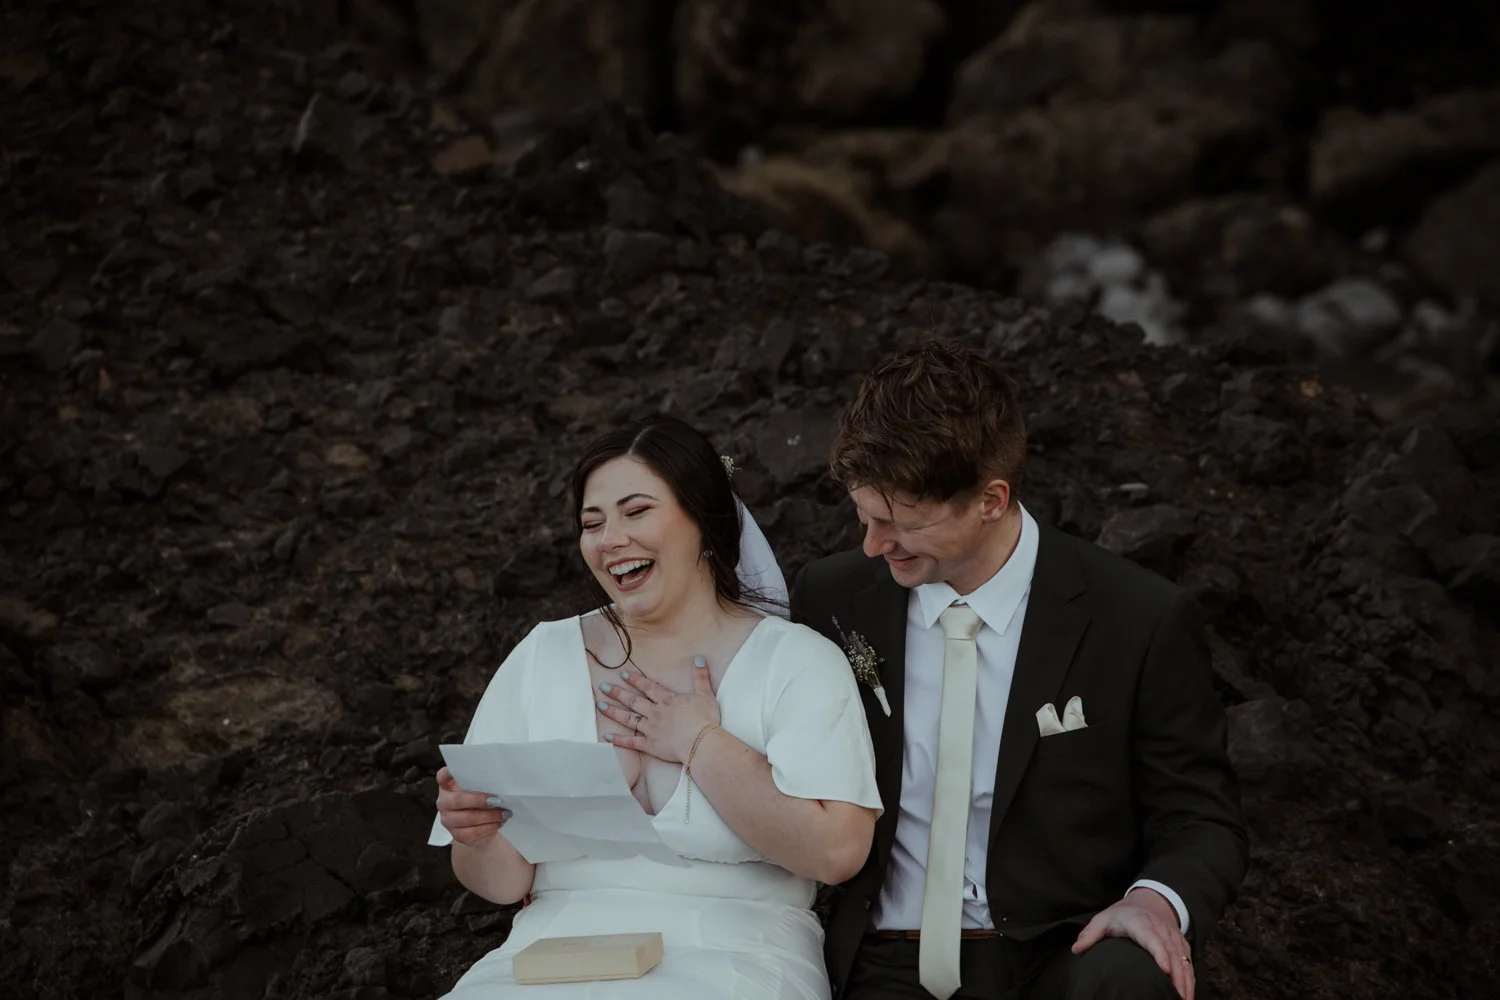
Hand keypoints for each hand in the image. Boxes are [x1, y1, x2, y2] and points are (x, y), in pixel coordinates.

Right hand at [435, 766, 508, 846]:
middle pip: (457, 800)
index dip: (448, 773)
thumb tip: (498, 782)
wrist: (481, 824)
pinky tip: (498, 823)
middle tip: (498, 800)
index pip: (442, 776)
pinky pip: (472, 833)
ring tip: (503, 814)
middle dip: (479, 801)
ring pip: (466, 818)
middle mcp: (444, 802)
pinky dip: (488, 828)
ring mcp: (447, 819)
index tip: (457, 771)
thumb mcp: (479, 788)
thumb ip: (481, 783)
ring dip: (488, 816)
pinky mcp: (456, 834)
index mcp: (447, 786)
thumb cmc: (480, 800)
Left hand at [596, 657, 720, 761]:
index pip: (648, 687)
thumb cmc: (705, 719)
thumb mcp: (705, 694)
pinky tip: (606, 737)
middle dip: (617, 693)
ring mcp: (651, 729)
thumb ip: (700, 676)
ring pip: (628, 718)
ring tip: (600, 706)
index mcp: (667, 700)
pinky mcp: (650, 745)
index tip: (623, 674)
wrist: (701, 742)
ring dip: (613, 712)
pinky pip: (631, 742)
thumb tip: (698, 658)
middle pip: (633, 701)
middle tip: (603, 687)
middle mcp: (655, 712)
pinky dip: (618, 740)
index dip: (635, 680)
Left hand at [1072, 889, 1193, 999]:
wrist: (1148, 902)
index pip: (1152, 939)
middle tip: (1179, 997)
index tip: (1165, 969)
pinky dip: (1191, 978)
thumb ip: (1090, 934)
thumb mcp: (1103, 919)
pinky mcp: (1181, 945)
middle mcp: (1161, 930)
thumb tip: (1076, 949)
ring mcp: (1173, 938)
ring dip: (1186, 980)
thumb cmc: (1122, 914)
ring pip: (1183, 959)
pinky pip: (1188, 962)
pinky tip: (1188, 994)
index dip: (1160, 953)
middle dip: (1177, 976)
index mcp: (1141, 923)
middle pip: (1172, 953)